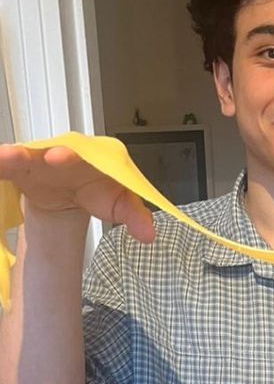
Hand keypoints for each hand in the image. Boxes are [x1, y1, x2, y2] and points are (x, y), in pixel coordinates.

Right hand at [0, 143, 154, 241]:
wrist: (74, 194)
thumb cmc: (99, 190)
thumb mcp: (119, 203)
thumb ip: (135, 216)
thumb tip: (149, 234)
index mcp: (92, 156)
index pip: (85, 153)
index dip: (72, 154)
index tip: (61, 157)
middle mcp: (64, 152)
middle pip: (55, 149)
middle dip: (49, 152)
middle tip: (48, 156)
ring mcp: (41, 160)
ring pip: (27, 154)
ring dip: (16, 155)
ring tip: (5, 157)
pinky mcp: (22, 170)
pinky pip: (8, 166)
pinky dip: (1, 165)